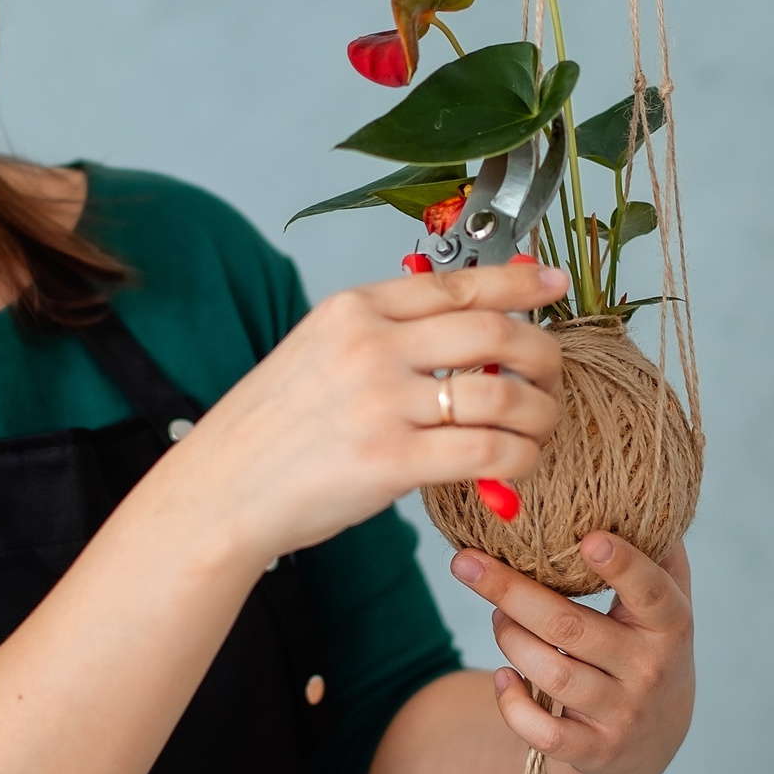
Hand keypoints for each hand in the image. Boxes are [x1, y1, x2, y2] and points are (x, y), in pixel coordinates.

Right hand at [155, 262, 569, 569]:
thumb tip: (463, 340)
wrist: (219, 491)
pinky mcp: (391, 462)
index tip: (553, 284)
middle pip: (494, 332)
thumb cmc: (268, 430)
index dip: (517, 282)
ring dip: (540, 414)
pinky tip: (517, 466)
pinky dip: (519, 459)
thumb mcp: (315, 353)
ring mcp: (382, 403)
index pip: (456, 284)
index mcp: (353, 309)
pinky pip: (487, 453)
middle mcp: (371, 346)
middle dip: (543, 353)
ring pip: (502, 396)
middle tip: (553, 375)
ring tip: (540, 428)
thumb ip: (381, 338)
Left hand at [451, 532, 693, 773]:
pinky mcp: (594, 751)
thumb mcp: (666, 606)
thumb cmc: (650, 649)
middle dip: (511, 592)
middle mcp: (649, 670)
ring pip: (550, 672)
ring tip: (496, 617)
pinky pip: (542, 731)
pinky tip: (503, 678)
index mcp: (669, 624)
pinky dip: (513, 703)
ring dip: (509, 639)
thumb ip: (658, 554)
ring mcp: (621, 713)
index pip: (651, 592)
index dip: (623, 566)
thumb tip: (638, 488)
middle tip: (465, 562)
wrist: (655, 741)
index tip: (589, 537)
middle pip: (571, 627)